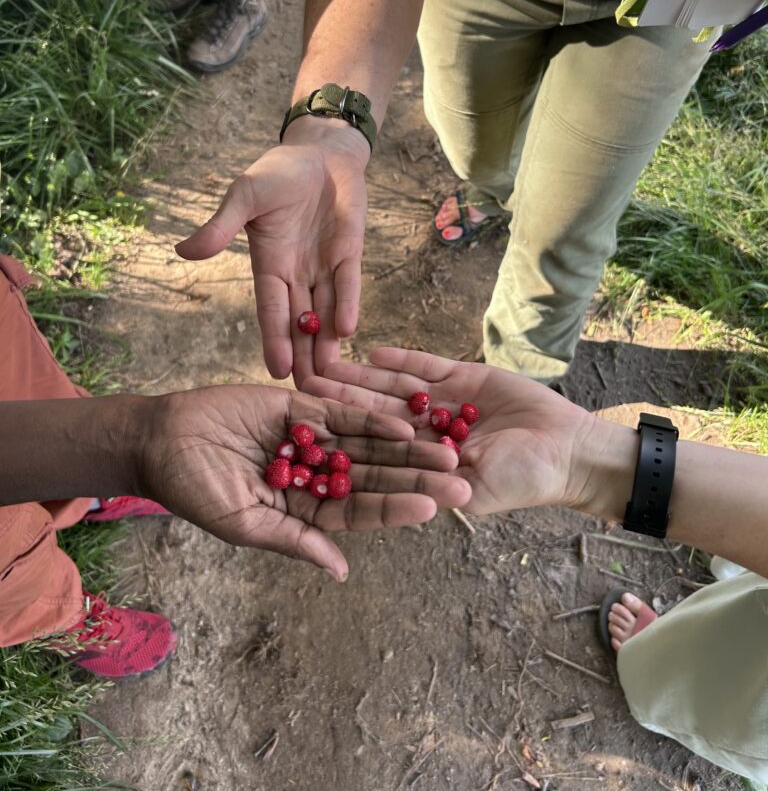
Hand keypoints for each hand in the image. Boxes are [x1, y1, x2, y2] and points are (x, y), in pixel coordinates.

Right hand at [140, 382, 469, 579]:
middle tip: (459, 481)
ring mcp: (311, 440)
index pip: (359, 513)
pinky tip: (404, 424)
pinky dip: (372, 419)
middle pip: (374, 478)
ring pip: (367, 446)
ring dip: (406, 448)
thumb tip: (340, 572)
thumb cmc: (195, 490)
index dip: (394, 510)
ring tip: (447, 450)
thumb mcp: (244, 523)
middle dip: (415, 479)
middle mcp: (316, 477)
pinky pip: (343, 414)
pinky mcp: (301, 407)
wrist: (162, 439)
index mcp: (304, 511)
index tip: (431, 510)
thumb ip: (294, 540)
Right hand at [176, 124, 368, 386]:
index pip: (270, 311)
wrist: (321, 154)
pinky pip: (348, 285)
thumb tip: (183, 251)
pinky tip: (346, 332)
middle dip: (302, 358)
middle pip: (299, 324)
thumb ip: (221, 225)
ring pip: (324, 314)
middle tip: (307, 397)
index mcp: (268, 266)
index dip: (274, 340)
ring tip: (330, 379)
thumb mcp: (245, 195)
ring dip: (326, 345)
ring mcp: (324, 267)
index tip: (275, 372)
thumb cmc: (277, 173)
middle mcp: (296, 275)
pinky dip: (347, 305)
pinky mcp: (350, 255)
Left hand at [303, 348, 597, 516]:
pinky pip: (426, 366)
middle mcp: (424, 431)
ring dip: (360, 376)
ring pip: (393, 387)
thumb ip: (437, 487)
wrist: (566, 448)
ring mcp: (442, 401)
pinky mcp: (462, 376)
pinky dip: (401, 360)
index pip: (373, 449)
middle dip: (339, 399)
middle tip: (301, 384)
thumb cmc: (524, 479)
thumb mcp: (476, 490)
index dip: (341, 439)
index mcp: (420, 462)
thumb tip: (395, 495)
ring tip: (326, 361)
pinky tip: (372, 351)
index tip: (307, 432)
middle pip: (373, 412)